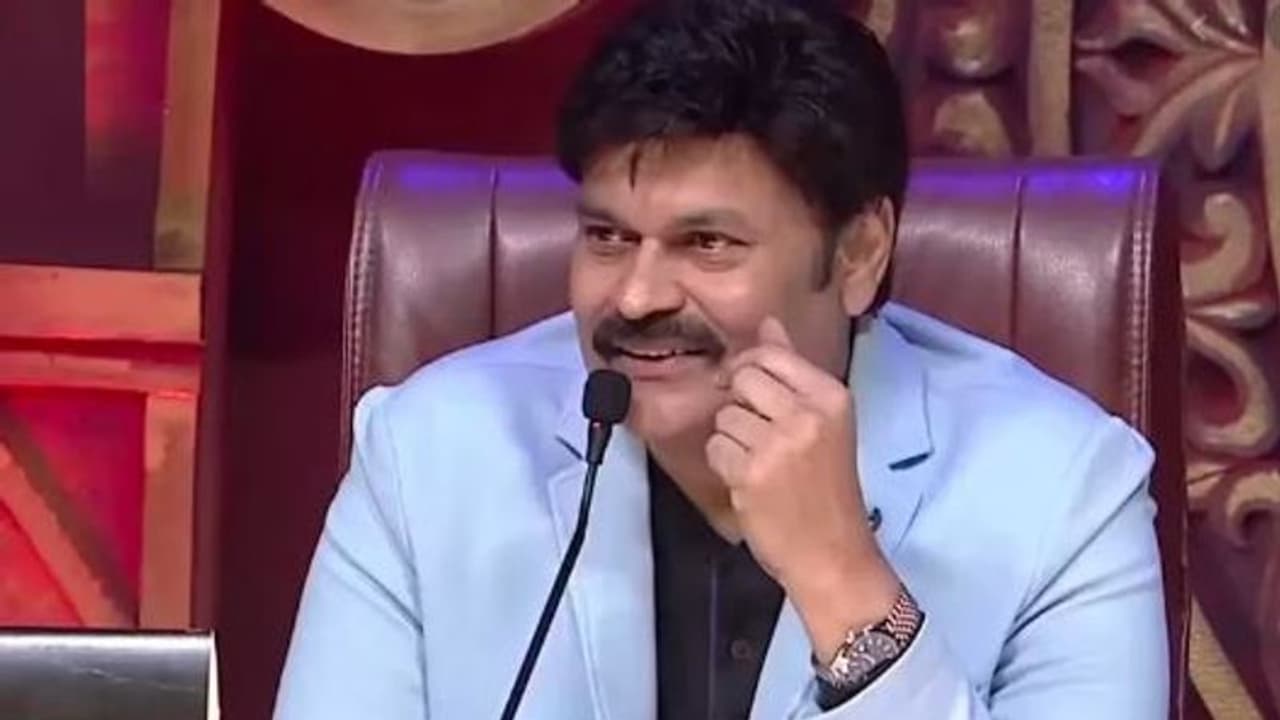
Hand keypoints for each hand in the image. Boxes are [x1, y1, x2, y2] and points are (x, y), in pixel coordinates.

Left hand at [706, 316, 899, 659]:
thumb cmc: (827, 490)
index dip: (747, 368)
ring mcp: (778, 444)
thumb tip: (768, 324)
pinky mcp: (751, 473)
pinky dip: (723, 464)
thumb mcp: (824, 423)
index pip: (770, 354)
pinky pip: (715, 446)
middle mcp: (807, 414)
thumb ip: (793, 371)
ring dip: (732, 438)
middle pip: (742, 378)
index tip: (749, 391)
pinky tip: (748, 482)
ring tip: (759, 464)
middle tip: (757, 434)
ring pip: (724, 414)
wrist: (834, 555)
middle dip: (739, 404)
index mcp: (831, 396)